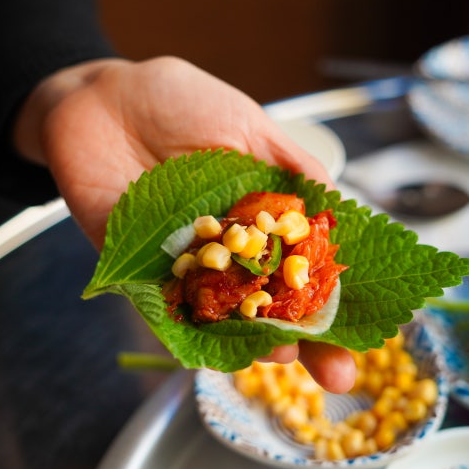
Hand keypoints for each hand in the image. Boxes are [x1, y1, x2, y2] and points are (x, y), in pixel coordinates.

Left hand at [14, 56, 354, 392]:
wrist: (102, 95)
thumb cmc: (178, 101)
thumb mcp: (247, 125)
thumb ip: (291, 167)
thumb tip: (339, 208)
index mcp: (257, 216)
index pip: (301, 265)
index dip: (331, 297)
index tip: (366, 325)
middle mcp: (226, 247)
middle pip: (269, 302)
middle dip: (305, 338)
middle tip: (338, 373)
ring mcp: (185, 263)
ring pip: (225, 313)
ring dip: (255, 339)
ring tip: (285, 354)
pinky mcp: (138, 268)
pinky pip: (168, 307)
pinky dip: (196, 328)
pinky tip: (224, 345)